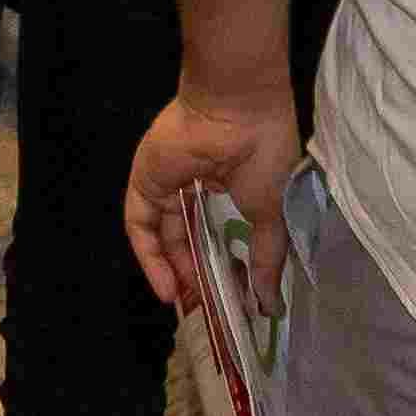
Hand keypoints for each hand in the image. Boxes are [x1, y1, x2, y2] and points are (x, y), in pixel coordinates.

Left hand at [123, 82, 301, 316]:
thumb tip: (270, 304)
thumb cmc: (265, 154)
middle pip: (189, 235)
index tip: (231, 296)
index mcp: (230, 181)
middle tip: (206, 306)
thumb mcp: (273, 213)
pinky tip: (166, 288)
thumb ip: (266, 258)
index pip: (218, 228)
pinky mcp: (146, 180)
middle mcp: (196, 181)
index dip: (222, 263)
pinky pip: (141, 225)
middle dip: (196, 271)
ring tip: (186, 303)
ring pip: (164, 234)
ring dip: (172, 269)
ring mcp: (169, 180)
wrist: (239, 108)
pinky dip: (150, 258)